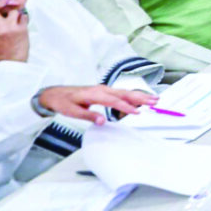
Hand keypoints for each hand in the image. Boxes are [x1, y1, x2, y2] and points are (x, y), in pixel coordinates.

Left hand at [36, 85, 156, 121]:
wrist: (56, 93)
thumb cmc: (63, 102)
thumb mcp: (71, 112)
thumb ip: (88, 116)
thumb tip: (102, 121)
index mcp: (95, 94)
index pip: (114, 101)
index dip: (126, 107)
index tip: (137, 112)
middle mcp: (102, 89)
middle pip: (124, 93)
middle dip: (140, 98)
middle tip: (155, 102)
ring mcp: (104, 89)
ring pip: (125, 92)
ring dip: (140, 96)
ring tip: (154, 99)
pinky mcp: (105, 91)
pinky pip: (121, 93)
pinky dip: (133, 95)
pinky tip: (141, 98)